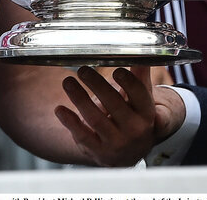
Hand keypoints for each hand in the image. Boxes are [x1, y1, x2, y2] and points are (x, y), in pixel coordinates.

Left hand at [54, 66, 185, 165]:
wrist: (129, 154)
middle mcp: (134, 130)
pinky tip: (59, 109)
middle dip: (97, 85)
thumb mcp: (141, 100)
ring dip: (79, 98)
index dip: (128, 82)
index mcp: (146, 113)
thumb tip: (140, 52)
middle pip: (114, 104)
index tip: (116, 70)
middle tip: (83, 70)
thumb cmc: (134, 117)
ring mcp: (116, 143)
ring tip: (68, 81)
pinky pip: (82, 136)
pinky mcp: (98, 152)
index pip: (139, 94)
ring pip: (96, 119)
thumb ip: (139, 77)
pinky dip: (70, 122)